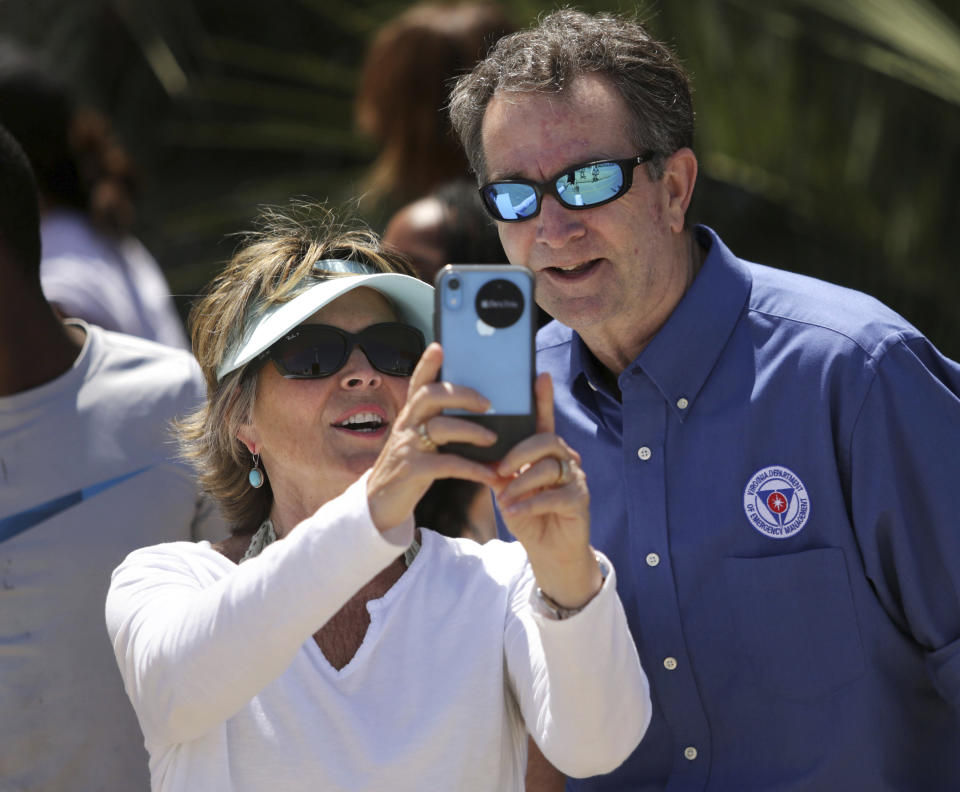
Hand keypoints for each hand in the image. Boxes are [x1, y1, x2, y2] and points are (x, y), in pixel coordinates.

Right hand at [366, 343, 497, 530]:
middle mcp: (406, 425)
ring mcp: (407, 447)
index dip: (427, 364)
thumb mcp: (420, 442)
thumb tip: (479, 410)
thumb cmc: (411, 468)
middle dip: (461, 394)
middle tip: (489, 403)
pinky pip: (447, 464)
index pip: (418, 383)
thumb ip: (440, 424)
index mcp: (411, 415)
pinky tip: (490, 474)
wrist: (381, 504)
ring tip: (494, 439)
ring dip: (472, 431)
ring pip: (441, 427)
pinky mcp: (412, 471)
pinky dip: (472, 468)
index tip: (439, 346)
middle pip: (430, 396)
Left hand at [494, 373, 601, 608]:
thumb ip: (497, 469)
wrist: (550, 552)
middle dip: (520, 452)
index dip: (543, 399)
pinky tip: (516, 511)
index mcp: (545, 452)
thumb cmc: (529, 515)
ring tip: (504, 498)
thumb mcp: (507, 490)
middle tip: (500, 468)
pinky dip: (531, 503)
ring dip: (523, 483)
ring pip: (550, 467)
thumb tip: (476, 452)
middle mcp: (565, 459)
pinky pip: (556, 495)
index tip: (539, 376)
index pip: (544, 421)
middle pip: (547, 441)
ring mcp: (575, 479)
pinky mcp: (580, 501)